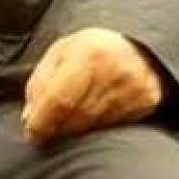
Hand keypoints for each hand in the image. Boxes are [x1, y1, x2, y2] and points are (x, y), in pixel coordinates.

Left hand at [22, 27, 163, 143]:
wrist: (135, 44)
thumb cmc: (88, 50)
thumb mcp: (59, 54)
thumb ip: (40, 84)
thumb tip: (30, 119)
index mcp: (87, 53)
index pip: (60, 99)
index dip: (43, 122)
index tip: (31, 134)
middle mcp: (114, 70)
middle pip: (77, 117)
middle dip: (57, 128)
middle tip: (47, 130)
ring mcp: (134, 87)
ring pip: (95, 126)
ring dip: (76, 129)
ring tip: (70, 119)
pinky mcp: (148, 101)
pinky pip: (114, 127)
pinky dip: (98, 126)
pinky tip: (94, 115)